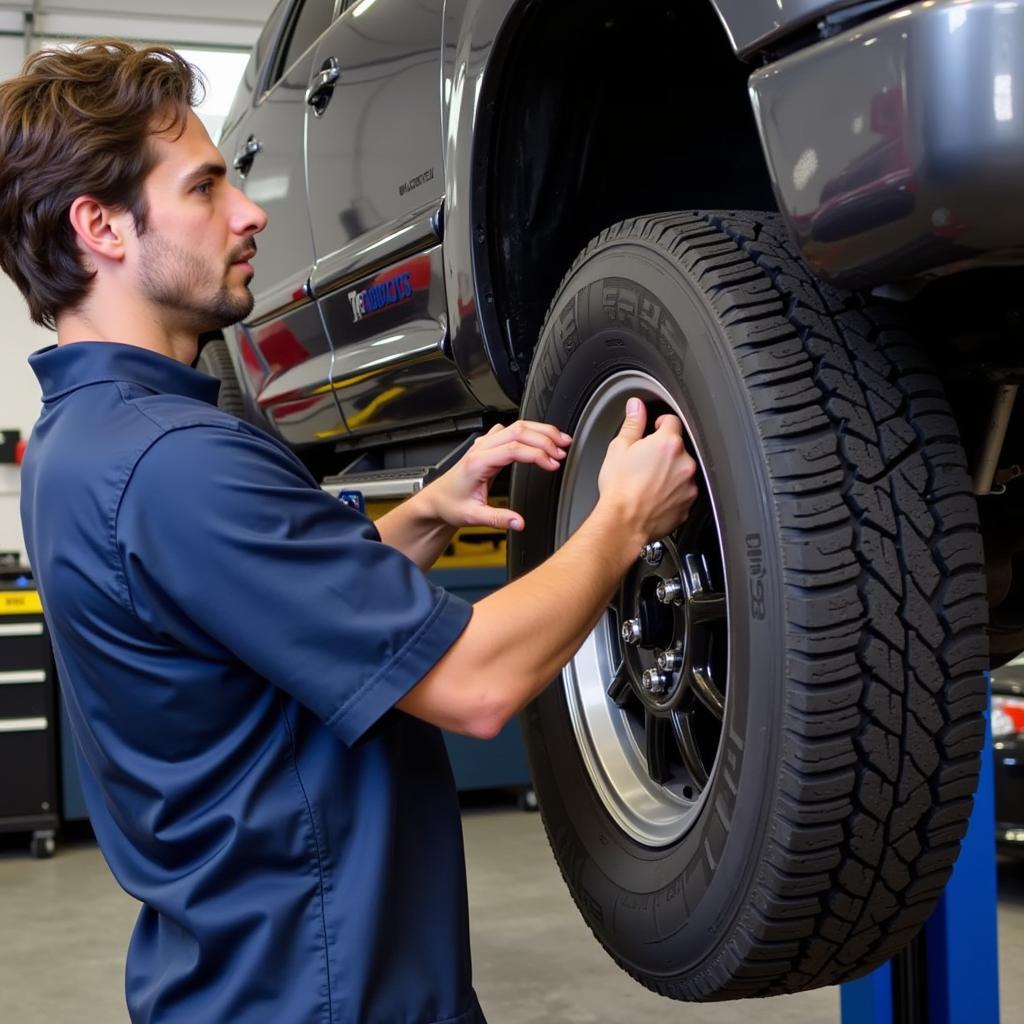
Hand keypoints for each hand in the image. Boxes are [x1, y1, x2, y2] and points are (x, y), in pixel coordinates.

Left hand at [424, 420, 572, 530]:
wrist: (437, 500)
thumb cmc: (451, 505)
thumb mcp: (473, 517)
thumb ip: (498, 519)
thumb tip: (519, 522)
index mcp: (478, 462)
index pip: (514, 449)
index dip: (538, 454)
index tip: (554, 464)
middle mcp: (482, 448)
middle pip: (519, 430)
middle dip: (546, 437)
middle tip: (564, 449)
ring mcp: (484, 443)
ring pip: (517, 426)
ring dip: (541, 431)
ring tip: (561, 441)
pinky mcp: (488, 445)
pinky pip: (512, 430)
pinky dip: (531, 432)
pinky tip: (542, 439)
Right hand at [596, 397, 698, 541]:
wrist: (623, 523)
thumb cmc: (619, 489)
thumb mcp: (619, 449)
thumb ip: (632, 424)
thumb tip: (636, 407)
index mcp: (668, 444)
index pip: (672, 421)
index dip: (660, 424)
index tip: (653, 431)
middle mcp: (684, 463)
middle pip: (678, 447)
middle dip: (664, 451)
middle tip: (644, 461)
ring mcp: (688, 485)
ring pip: (681, 470)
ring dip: (669, 472)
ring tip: (647, 481)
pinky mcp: (688, 505)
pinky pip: (682, 492)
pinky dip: (672, 492)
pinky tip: (653, 495)